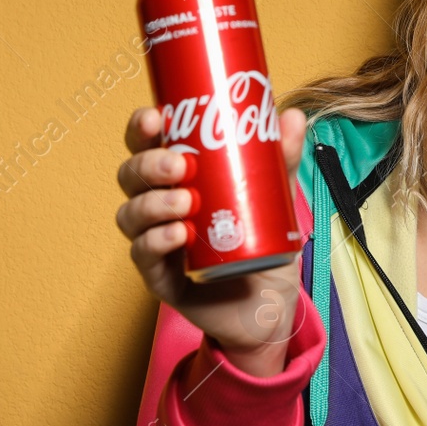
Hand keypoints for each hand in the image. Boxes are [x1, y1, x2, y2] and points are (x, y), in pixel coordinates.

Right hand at [115, 103, 309, 376]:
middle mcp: (160, 207)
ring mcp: (156, 242)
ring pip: (130, 215)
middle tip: (180, 165)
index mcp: (179, 179)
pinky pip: (143, 255)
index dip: (142, 128)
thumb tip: (295, 116)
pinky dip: (157, 241)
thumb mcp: (275, 199)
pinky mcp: (160, 278)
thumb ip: (281, 160)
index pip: (147, 145)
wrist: (269, 309)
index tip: (156, 116)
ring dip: (153, 203)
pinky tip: (178, 234)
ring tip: (186, 203)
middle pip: (131, 176)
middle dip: (149, 164)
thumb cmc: (262, 246)